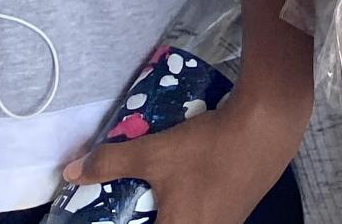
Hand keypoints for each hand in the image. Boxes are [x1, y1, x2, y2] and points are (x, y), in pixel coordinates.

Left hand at [61, 83, 303, 223]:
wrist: (267, 128)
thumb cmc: (208, 147)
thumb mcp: (156, 152)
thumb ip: (112, 163)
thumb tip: (73, 172)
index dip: (127, 221)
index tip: (123, 212)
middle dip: (148, 214)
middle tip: (134, 203)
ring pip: (185, 223)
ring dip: (170, 213)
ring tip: (156, 196)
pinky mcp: (236, 212)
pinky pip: (204, 218)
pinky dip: (188, 207)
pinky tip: (188, 183)